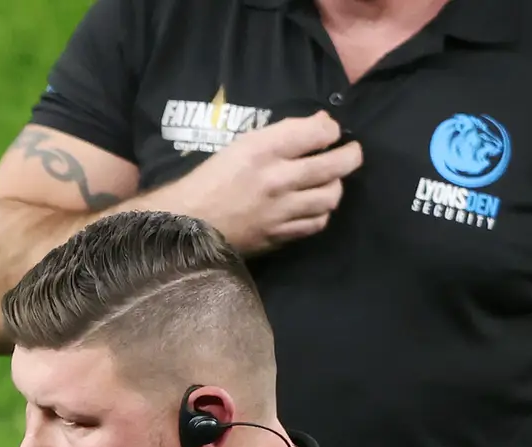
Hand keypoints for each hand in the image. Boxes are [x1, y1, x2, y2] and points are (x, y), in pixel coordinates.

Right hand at [157, 112, 358, 255]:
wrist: (182, 225)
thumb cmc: (209, 180)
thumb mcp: (241, 146)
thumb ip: (283, 133)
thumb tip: (322, 125)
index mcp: (263, 151)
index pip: (320, 132)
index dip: (331, 130)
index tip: (327, 133)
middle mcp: (276, 180)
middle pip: (336, 165)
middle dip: (350, 155)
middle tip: (349, 154)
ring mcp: (279, 211)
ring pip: (330, 197)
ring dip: (334, 187)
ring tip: (327, 184)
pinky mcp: (276, 236)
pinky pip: (314, 224)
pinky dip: (319, 214)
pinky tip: (311, 208)